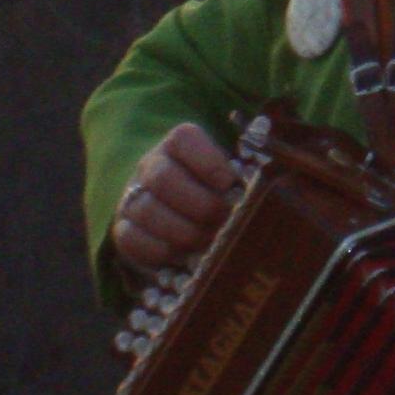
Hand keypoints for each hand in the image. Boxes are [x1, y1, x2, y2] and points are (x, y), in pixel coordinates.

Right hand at [111, 123, 237, 273]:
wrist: (173, 201)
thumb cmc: (215, 185)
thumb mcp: (231, 167)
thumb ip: (247, 167)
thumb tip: (271, 174)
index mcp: (179, 142)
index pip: (184, 139)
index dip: (208, 162)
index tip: (231, 183)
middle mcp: (151, 164)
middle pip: (163, 177)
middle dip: (200, 205)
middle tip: (224, 222)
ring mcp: (133, 196)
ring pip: (147, 210)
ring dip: (182, 232)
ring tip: (208, 243)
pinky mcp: (123, 229)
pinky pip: (131, 240)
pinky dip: (159, 251)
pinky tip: (183, 255)